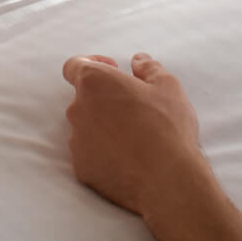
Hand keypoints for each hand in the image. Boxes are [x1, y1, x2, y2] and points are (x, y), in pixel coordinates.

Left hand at [62, 52, 208, 218]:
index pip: (74, 66)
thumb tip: (137, 61)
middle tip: (135, 108)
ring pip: (86, 127)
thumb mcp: (167, 85)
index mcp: (93, 82)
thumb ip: (148, 67)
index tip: (114, 72)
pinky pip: (89, 154)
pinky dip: (104, 153)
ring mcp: (76, 141)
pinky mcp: (81, 168)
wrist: (167, 179)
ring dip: (104, 126)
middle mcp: (77, 109)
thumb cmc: (167, 126)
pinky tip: (129, 158)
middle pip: (84, 98)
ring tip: (136, 137)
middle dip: (105, 99)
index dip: (93, 64)